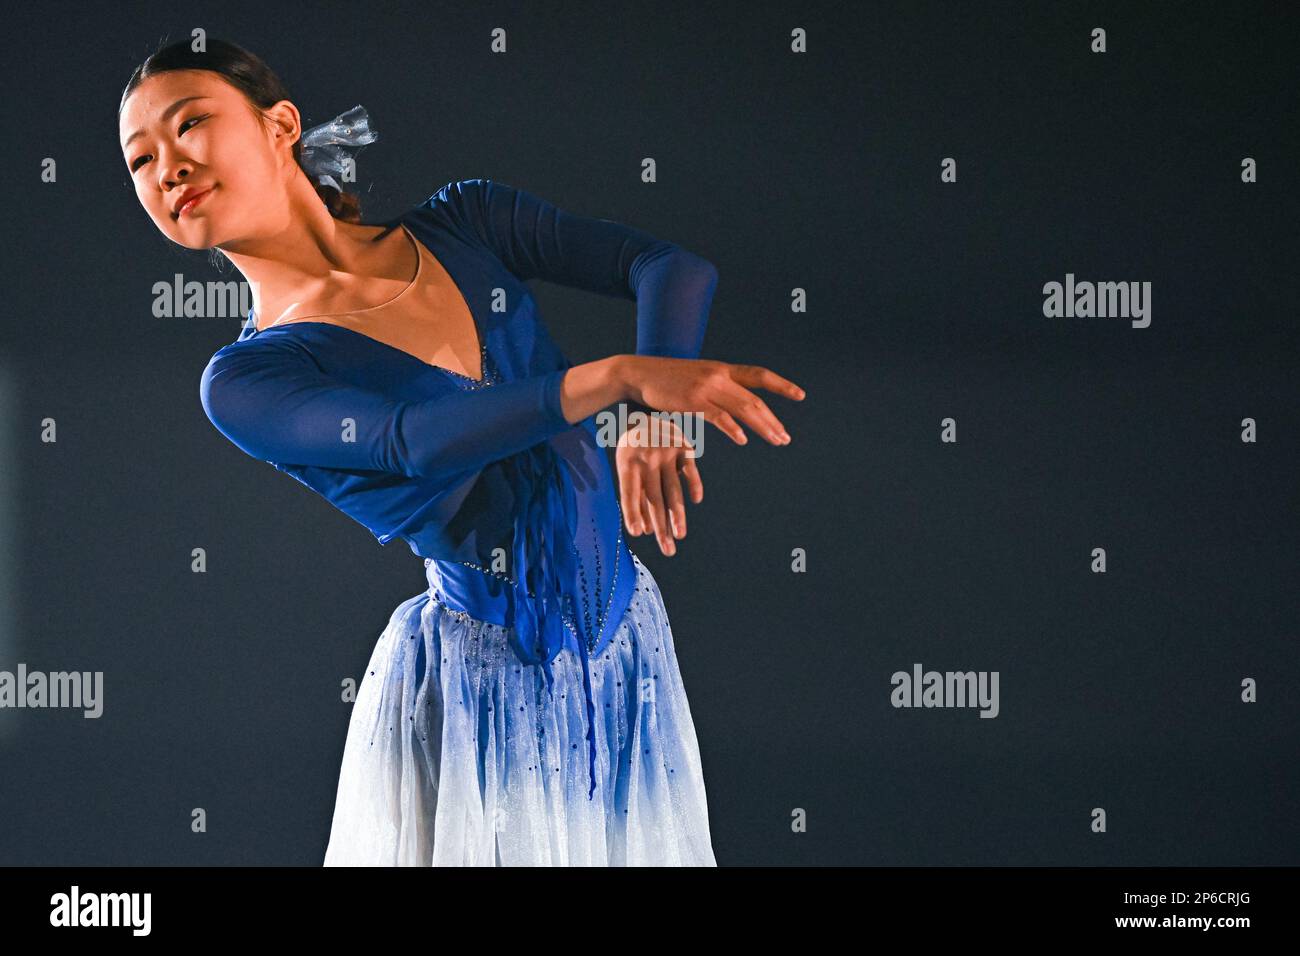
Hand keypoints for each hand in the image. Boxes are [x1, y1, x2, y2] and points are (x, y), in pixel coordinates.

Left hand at [616, 414, 701, 556]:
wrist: (643, 407)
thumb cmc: (633, 446)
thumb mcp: (626, 465)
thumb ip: (634, 495)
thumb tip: (643, 530)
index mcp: (627, 462)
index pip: (630, 493)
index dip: (633, 513)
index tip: (639, 533)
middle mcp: (647, 457)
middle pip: (654, 498)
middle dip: (660, 526)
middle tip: (667, 550)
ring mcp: (666, 451)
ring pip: (673, 489)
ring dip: (677, 515)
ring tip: (679, 536)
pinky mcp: (683, 445)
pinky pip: (690, 469)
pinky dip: (693, 484)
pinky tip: (696, 500)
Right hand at [619, 356, 804, 445]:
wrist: (639, 374)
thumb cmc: (667, 381)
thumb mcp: (697, 378)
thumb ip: (716, 388)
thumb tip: (730, 403)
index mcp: (722, 369)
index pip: (760, 375)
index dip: (782, 385)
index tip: (800, 395)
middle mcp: (719, 375)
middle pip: (755, 399)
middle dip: (773, 420)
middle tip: (785, 438)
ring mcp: (707, 387)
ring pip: (743, 408)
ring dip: (763, 426)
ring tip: (777, 441)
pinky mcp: (693, 400)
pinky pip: (718, 416)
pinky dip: (732, 428)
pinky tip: (743, 440)